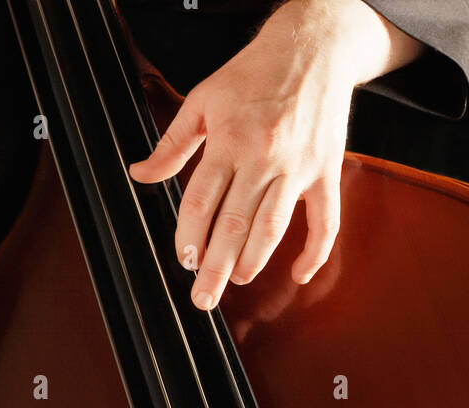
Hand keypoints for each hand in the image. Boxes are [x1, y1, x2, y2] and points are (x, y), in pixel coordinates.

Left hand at [128, 0, 423, 309]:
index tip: (185, 261)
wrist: (313, 47)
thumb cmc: (255, 73)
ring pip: (272, 229)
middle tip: (203, 299)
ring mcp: (298, 169)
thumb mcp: (203, 98)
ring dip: (253, 262)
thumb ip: (172, 144)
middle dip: (216, 268)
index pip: (202, 201)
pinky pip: (325, 223)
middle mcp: (263, 157)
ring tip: (237, 280)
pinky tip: (298, 275)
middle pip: (234, 225)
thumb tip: (142, 174)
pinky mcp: (326, 173)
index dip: (190, 238)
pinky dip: (314, 254)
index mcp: (229, 140)